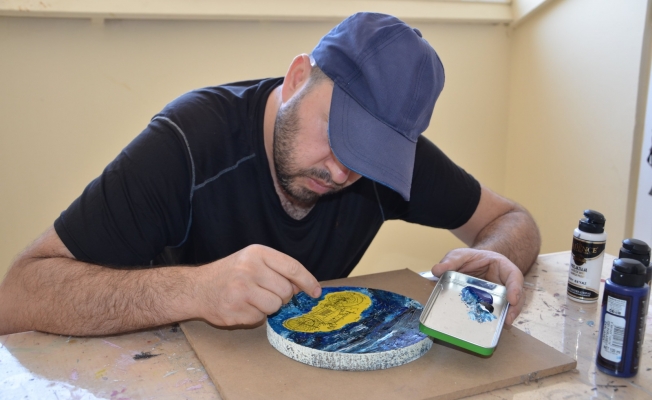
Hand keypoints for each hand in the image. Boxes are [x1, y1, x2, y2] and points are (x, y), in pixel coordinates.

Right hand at [195, 244, 320, 326]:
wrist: (196, 288)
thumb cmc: (229, 274)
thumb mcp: (252, 261)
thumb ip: (277, 270)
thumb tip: (303, 287)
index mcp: (257, 253)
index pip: (292, 267)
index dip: (308, 282)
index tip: (315, 292)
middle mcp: (249, 269)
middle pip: (286, 291)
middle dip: (281, 296)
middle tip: (266, 293)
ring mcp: (241, 290)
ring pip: (275, 306)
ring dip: (268, 307)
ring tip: (252, 299)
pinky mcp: (235, 309)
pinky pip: (260, 318)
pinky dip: (255, 315)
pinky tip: (241, 307)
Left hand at [431, 248, 523, 324]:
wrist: (470, 264)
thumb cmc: (470, 258)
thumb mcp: (460, 255)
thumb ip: (451, 261)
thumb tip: (437, 270)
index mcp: (502, 266)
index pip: (514, 276)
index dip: (516, 288)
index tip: (512, 299)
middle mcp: (504, 282)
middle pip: (516, 295)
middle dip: (514, 309)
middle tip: (507, 320)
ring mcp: (500, 295)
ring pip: (508, 307)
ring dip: (505, 317)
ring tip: (499, 327)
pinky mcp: (491, 304)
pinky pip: (495, 312)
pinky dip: (492, 319)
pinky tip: (486, 327)